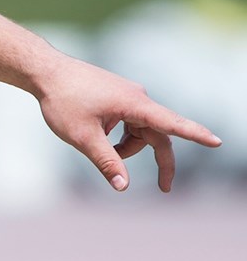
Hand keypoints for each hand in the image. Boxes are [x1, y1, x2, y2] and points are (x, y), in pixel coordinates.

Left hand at [35, 57, 221, 190]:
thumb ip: (106, 161)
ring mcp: (128, 96)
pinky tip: (95, 133)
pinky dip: (118, 135)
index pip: (172, 123)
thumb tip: (123, 186)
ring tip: (97, 147)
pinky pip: (129, 122)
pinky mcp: (118, 96)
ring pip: (140, 130)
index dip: (195, 135)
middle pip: (158, 135)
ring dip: (127, 147)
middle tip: (164, 188)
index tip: (217, 141)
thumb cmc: (62, 101)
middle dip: (161, 161)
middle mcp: (137, 98)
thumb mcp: (82, 137)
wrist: (45, 72)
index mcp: (134, 104)